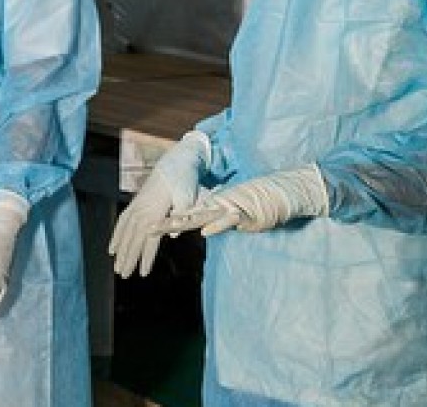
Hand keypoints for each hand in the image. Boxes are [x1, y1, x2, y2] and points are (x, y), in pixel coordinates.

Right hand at [109, 131, 209, 277]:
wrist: (175, 162)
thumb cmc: (185, 180)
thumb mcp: (188, 195)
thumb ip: (181, 213)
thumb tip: (174, 236)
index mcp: (155, 210)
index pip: (149, 238)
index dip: (145, 256)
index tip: (142, 273)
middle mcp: (142, 209)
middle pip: (133, 238)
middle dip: (127, 257)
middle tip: (123, 275)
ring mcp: (136, 206)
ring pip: (125, 232)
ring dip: (120, 250)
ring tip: (116, 267)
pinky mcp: (135, 204)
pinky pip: (122, 223)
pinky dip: (116, 236)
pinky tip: (112, 249)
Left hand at [159, 166, 328, 236]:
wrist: (278, 194)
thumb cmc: (256, 205)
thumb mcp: (233, 217)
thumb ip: (219, 222)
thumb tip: (205, 229)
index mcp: (212, 209)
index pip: (186, 216)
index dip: (168, 222)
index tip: (149, 227)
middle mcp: (216, 208)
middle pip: (188, 217)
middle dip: (168, 224)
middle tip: (148, 229)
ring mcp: (229, 210)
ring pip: (204, 217)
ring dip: (187, 223)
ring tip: (169, 227)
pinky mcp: (244, 215)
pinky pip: (229, 221)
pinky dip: (217, 226)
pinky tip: (206, 232)